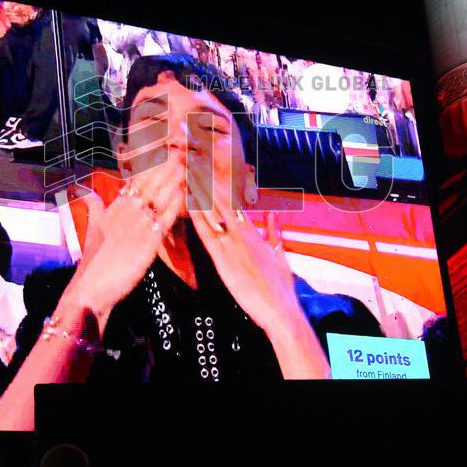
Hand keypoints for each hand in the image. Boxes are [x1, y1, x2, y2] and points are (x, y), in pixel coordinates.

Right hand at [63, 156, 186, 323]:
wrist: (91, 288)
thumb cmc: (94, 262)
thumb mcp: (92, 229)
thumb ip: (93, 207)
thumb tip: (86, 191)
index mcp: (114, 207)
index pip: (135, 180)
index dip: (150, 164)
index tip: (163, 149)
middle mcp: (126, 212)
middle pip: (150, 183)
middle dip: (165, 165)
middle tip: (181, 148)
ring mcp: (137, 226)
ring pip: (160, 197)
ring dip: (174, 180)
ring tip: (187, 163)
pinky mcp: (148, 243)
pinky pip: (166, 219)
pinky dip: (177, 205)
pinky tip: (186, 193)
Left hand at [186, 162, 298, 334]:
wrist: (280, 308)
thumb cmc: (280, 286)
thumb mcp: (280, 253)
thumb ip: (275, 231)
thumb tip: (274, 214)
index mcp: (252, 231)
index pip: (232, 200)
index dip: (218, 183)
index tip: (208, 167)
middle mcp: (241, 232)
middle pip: (220, 199)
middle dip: (205, 179)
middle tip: (191, 158)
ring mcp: (231, 243)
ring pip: (211, 211)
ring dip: (198, 190)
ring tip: (186, 170)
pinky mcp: (223, 258)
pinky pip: (205, 232)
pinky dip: (196, 215)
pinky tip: (187, 203)